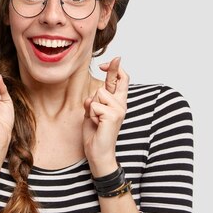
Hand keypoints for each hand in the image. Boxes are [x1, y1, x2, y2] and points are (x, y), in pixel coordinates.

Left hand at [83, 57, 128, 176]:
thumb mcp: (91, 112)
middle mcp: (121, 104)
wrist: (98, 152)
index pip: (121, 79)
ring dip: (91, 108)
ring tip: (96, 121)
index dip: (116, 68)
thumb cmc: (95, 133)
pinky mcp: (113, 115)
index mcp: (118, 102)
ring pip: (97, 95)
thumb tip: (94, 93)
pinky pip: (94, 105)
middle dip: (95, 97)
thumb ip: (94, 100)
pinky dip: (90, 115)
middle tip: (96, 117)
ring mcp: (119, 109)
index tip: (115, 59)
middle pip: (106, 85)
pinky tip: (97, 125)